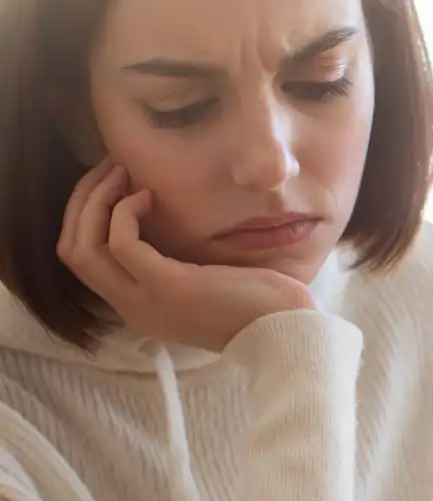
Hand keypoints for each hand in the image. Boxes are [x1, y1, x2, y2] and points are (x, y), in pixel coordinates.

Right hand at [58, 157, 316, 352]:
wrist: (290, 332)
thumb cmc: (263, 304)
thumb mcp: (208, 281)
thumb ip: (179, 261)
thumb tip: (167, 218)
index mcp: (141, 307)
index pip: (85, 261)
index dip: (88, 216)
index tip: (113, 183)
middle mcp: (134, 308)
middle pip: (73, 251)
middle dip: (83, 202)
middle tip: (109, 168)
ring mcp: (146, 300)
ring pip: (82, 248)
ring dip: (95, 201)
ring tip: (120, 173)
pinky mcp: (168, 286)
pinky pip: (120, 242)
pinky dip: (125, 212)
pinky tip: (149, 196)